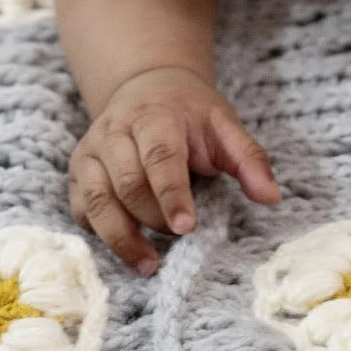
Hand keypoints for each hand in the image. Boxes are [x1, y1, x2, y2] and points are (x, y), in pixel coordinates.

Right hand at [68, 66, 279, 273]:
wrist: (147, 87)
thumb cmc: (191, 114)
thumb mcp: (225, 126)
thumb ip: (249, 159)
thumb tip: (272, 198)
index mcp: (156, 115)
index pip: (160, 156)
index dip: (172, 194)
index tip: (187, 227)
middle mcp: (116, 130)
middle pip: (127, 183)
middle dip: (153, 217)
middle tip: (181, 235)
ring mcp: (92, 151)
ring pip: (98, 200)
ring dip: (122, 237)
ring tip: (150, 263)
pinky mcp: (79, 171)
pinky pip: (81, 209)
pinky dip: (100, 233)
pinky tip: (127, 246)